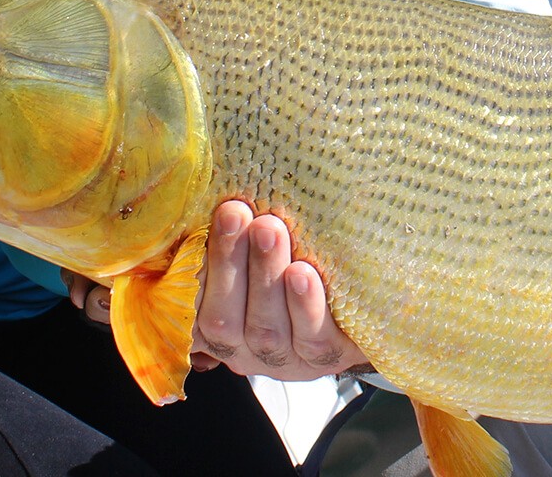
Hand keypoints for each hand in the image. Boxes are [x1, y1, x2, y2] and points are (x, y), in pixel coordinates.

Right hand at [192, 200, 366, 380]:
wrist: (362, 318)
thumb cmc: (296, 276)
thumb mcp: (254, 261)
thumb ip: (232, 241)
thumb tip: (216, 192)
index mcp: (216, 325)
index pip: (189, 306)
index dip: (190, 270)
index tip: (194, 225)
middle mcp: (243, 350)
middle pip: (223, 317)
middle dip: (228, 261)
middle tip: (234, 213)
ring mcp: (285, 359)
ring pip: (266, 326)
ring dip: (264, 275)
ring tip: (269, 229)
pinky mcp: (326, 359)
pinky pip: (312, 338)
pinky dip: (305, 305)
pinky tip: (303, 273)